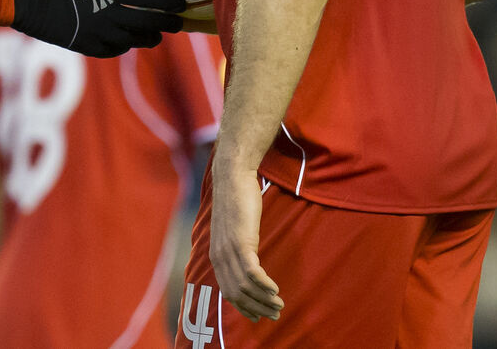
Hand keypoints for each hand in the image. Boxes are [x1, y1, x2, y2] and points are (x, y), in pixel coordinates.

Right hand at [9, 0, 184, 57]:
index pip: (147, 0)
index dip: (167, 3)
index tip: (180, 4)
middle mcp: (107, 16)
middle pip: (146, 24)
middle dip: (165, 24)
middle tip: (178, 23)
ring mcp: (96, 34)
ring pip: (132, 41)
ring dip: (148, 38)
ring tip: (157, 35)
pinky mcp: (84, 45)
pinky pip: (112, 50)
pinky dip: (123, 46)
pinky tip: (127, 42)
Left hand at [209, 167, 283, 321]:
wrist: (233, 178)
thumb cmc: (237, 201)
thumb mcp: (234, 230)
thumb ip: (237, 247)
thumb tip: (248, 261)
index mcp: (216, 255)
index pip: (228, 291)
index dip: (244, 307)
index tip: (258, 316)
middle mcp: (219, 256)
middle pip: (236, 294)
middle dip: (256, 308)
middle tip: (275, 315)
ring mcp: (229, 250)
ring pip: (245, 286)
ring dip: (264, 300)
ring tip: (279, 305)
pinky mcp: (241, 242)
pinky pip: (252, 272)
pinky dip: (264, 285)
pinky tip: (275, 290)